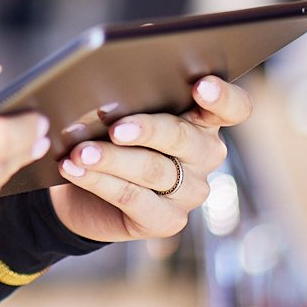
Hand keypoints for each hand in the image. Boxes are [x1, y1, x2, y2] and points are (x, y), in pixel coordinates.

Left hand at [47, 74, 251, 241]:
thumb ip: (126, 101)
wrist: (82, 189)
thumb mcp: (118, 112)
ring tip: (79, 151)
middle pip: (184, 137)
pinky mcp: (168, 220)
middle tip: (115, 128)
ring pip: (153, 169)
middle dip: (147, 129)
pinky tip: (74, 170)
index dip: (222, 97)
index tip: (201, 86)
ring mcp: (190, 191)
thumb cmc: (105, 137)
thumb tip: (103, 94)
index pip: (232, 108)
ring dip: (111, 158)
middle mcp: (204, 155)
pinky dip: (99, 181)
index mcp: (202, 120)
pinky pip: (133, 198)